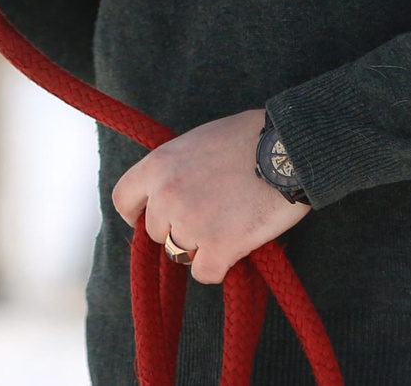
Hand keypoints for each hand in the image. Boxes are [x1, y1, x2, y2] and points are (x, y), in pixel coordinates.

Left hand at [111, 108, 308, 284]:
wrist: (287, 148)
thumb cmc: (248, 138)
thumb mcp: (196, 142)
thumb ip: (174, 169)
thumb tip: (165, 196)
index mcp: (157, 165)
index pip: (123, 201)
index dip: (137, 214)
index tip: (154, 219)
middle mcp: (166, 196)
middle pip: (157, 233)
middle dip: (179, 230)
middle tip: (210, 217)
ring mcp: (191, 223)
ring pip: (181, 254)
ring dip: (201, 247)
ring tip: (228, 226)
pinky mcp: (219, 247)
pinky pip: (205, 273)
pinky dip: (220, 267)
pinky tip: (235, 249)